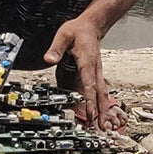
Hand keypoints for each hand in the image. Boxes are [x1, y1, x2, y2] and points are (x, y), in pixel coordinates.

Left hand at [45, 17, 124, 131]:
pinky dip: (102, 103)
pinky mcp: (97, 73)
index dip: (90, 101)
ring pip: (103, 94)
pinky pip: (100, 90)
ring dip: (103, 110)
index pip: (89, 85)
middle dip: (101, 112)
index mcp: (87, 62)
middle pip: (100, 94)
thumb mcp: (64, 35)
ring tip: (103, 125)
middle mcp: (95, 69)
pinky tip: (101, 112)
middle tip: (102, 127)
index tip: (91, 114)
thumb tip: (49, 59)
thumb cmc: (79, 30)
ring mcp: (98, 72)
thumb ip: (56, 48)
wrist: (93, 25)